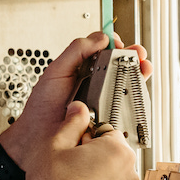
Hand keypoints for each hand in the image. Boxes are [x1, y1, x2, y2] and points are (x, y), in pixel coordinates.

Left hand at [0, 31, 151, 174]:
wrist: (38, 140)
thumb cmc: (42, 109)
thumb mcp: (56, 72)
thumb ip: (76, 51)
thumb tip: (100, 38)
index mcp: (82, 71)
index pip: (103, 52)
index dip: (114, 45)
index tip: (119, 43)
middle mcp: (95, 86)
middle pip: (120, 67)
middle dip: (133, 57)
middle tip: (136, 55)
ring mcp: (103, 103)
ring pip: (127, 86)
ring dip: (138, 75)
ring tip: (141, 69)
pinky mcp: (109, 120)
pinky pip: (126, 109)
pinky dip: (135, 100)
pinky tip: (134, 92)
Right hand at [0, 100, 140, 179]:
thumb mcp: (54, 144)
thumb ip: (71, 121)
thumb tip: (78, 109)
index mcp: (117, 151)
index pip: (106, 130)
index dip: (86, 135)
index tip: (74, 143)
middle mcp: (129, 173)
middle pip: (112, 152)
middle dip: (93, 154)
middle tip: (69, 163)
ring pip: (112, 175)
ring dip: (96, 174)